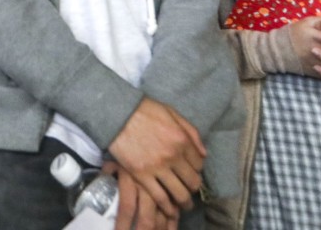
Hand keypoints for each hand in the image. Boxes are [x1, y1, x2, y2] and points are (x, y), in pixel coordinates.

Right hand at [107, 98, 203, 218]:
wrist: (116, 114)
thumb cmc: (143, 110)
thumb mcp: (171, 113)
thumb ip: (191, 132)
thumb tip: (204, 153)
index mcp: (182, 140)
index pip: (199, 164)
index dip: (197, 170)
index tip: (191, 172)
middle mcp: (173, 156)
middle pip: (192, 182)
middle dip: (193, 189)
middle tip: (189, 191)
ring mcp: (157, 167)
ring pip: (179, 194)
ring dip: (184, 202)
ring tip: (183, 205)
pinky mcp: (141, 175)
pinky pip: (160, 197)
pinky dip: (167, 207)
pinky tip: (169, 209)